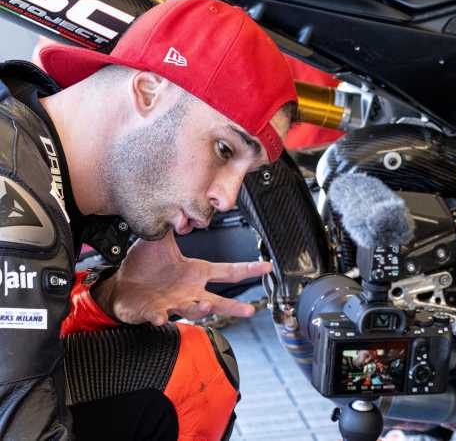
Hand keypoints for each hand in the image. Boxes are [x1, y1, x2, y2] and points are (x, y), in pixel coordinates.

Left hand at [93, 230, 271, 324]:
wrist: (121, 285)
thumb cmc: (143, 266)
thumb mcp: (160, 242)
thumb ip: (174, 225)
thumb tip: (184, 206)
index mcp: (196, 273)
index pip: (227, 271)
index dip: (248, 270)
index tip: (266, 267)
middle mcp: (190, 291)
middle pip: (218, 301)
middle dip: (234, 307)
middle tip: (249, 310)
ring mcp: (174, 303)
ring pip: (192, 309)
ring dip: (199, 309)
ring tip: (205, 305)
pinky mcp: (154, 311)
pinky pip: (159, 315)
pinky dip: (160, 317)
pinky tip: (160, 316)